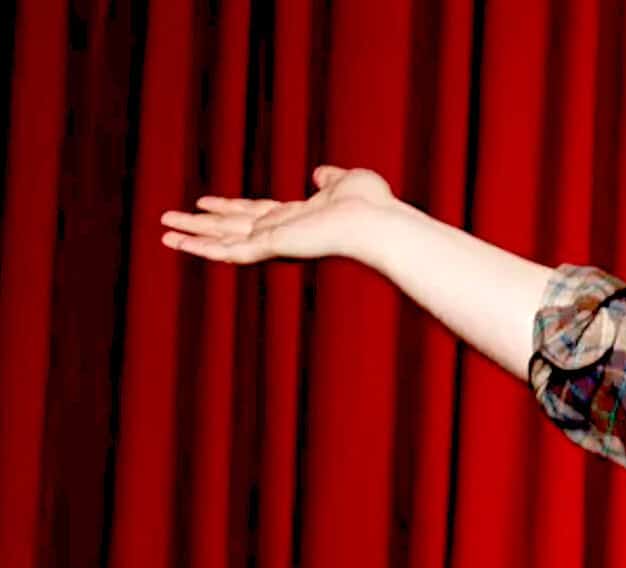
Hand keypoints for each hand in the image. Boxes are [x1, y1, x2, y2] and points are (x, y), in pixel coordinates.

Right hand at [159, 165, 408, 264]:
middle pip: (230, 227)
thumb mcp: (347, 181)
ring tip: (163, 232)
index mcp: (297, 217)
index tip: (204, 202)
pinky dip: (205, 249)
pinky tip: (183, 245)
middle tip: (167, 221)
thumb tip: (320, 174)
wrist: (377, 220)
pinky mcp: (272, 247)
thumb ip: (330, 179)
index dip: (228, 207)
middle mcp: (282, 232)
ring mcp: (276, 242)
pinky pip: (232, 250)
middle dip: (199, 224)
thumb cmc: (371, 204)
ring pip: (223, 239)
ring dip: (192, 236)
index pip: (254, 212)